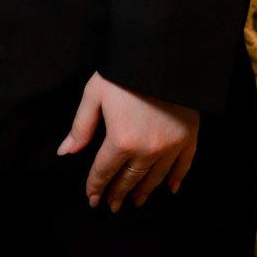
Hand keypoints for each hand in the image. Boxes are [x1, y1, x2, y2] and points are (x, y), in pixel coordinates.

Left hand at [56, 71, 198, 211]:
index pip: (104, 171)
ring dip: (144, 190)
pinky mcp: (190, 136)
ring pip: (156, 176)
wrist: (163, 52)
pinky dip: (177, 178)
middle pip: (130, 178)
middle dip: (118, 193)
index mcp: (121, 140)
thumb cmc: (125, 71)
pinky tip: (171, 187)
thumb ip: (82, 126)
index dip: (96, 187)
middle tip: (112, 205)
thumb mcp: (95, 93)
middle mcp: (148, 150)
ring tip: (136, 200)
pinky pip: (184, 165)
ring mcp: (172, 146)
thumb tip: (66, 151)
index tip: (92, 198)